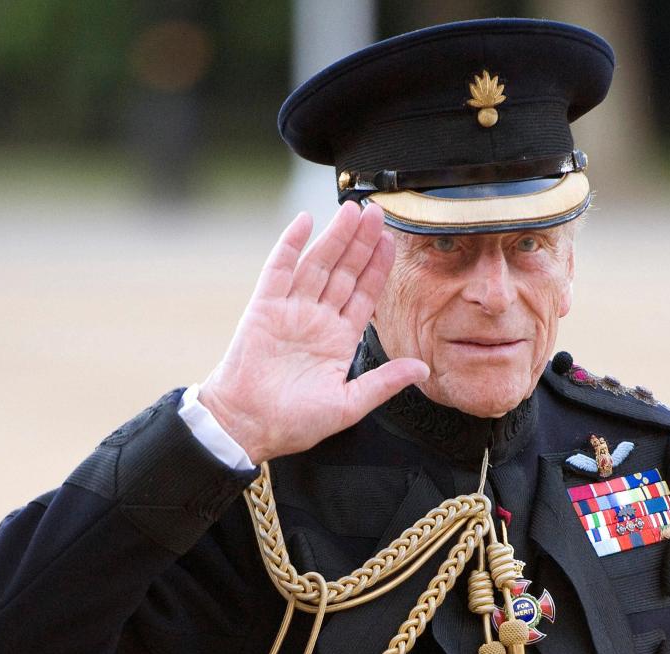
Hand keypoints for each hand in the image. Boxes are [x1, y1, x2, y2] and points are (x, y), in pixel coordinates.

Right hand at [199, 202, 428, 463]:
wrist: (246, 426)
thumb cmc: (294, 422)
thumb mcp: (349, 405)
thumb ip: (384, 382)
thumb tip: (422, 369)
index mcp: (339, 340)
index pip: (365, 295)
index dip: (378, 268)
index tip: (392, 242)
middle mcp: (317, 319)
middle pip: (344, 272)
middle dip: (362, 243)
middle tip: (377, 213)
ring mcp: (290, 310)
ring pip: (318, 264)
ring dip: (335, 237)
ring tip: (352, 211)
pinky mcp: (264, 307)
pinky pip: (279, 269)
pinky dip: (291, 244)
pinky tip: (305, 222)